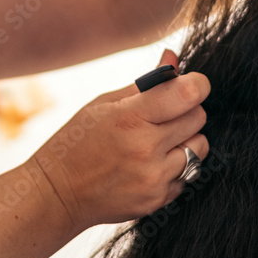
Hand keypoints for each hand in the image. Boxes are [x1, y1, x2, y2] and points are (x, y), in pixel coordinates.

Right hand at [27, 48, 209, 230]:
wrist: (58, 194)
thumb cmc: (77, 142)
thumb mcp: (103, 104)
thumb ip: (145, 84)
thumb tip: (174, 58)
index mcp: (130, 118)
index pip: (188, 93)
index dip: (196, 84)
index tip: (191, 85)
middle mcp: (146, 149)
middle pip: (198, 117)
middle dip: (186, 110)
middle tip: (163, 114)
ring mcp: (154, 178)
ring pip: (199, 146)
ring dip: (186, 139)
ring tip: (158, 140)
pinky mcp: (158, 199)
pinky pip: (189, 173)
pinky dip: (176, 165)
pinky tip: (150, 163)